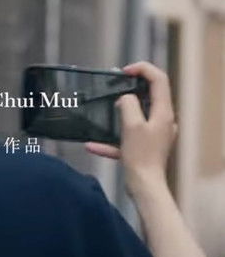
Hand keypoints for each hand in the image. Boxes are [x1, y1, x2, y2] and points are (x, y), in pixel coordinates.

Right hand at [85, 61, 177, 195]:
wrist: (145, 187)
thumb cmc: (141, 156)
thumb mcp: (132, 125)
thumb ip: (128, 104)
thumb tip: (125, 99)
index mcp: (163, 112)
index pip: (159, 79)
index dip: (142, 69)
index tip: (124, 71)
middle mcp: (163, 121)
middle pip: (150, 96)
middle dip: (131, 89)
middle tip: (114, 87)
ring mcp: (155, 135)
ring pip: (138, 116)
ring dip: (121, 113)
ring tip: (106, 111)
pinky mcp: (146, 148)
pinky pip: (128, 138)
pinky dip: (113, 139)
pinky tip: (92, 145)